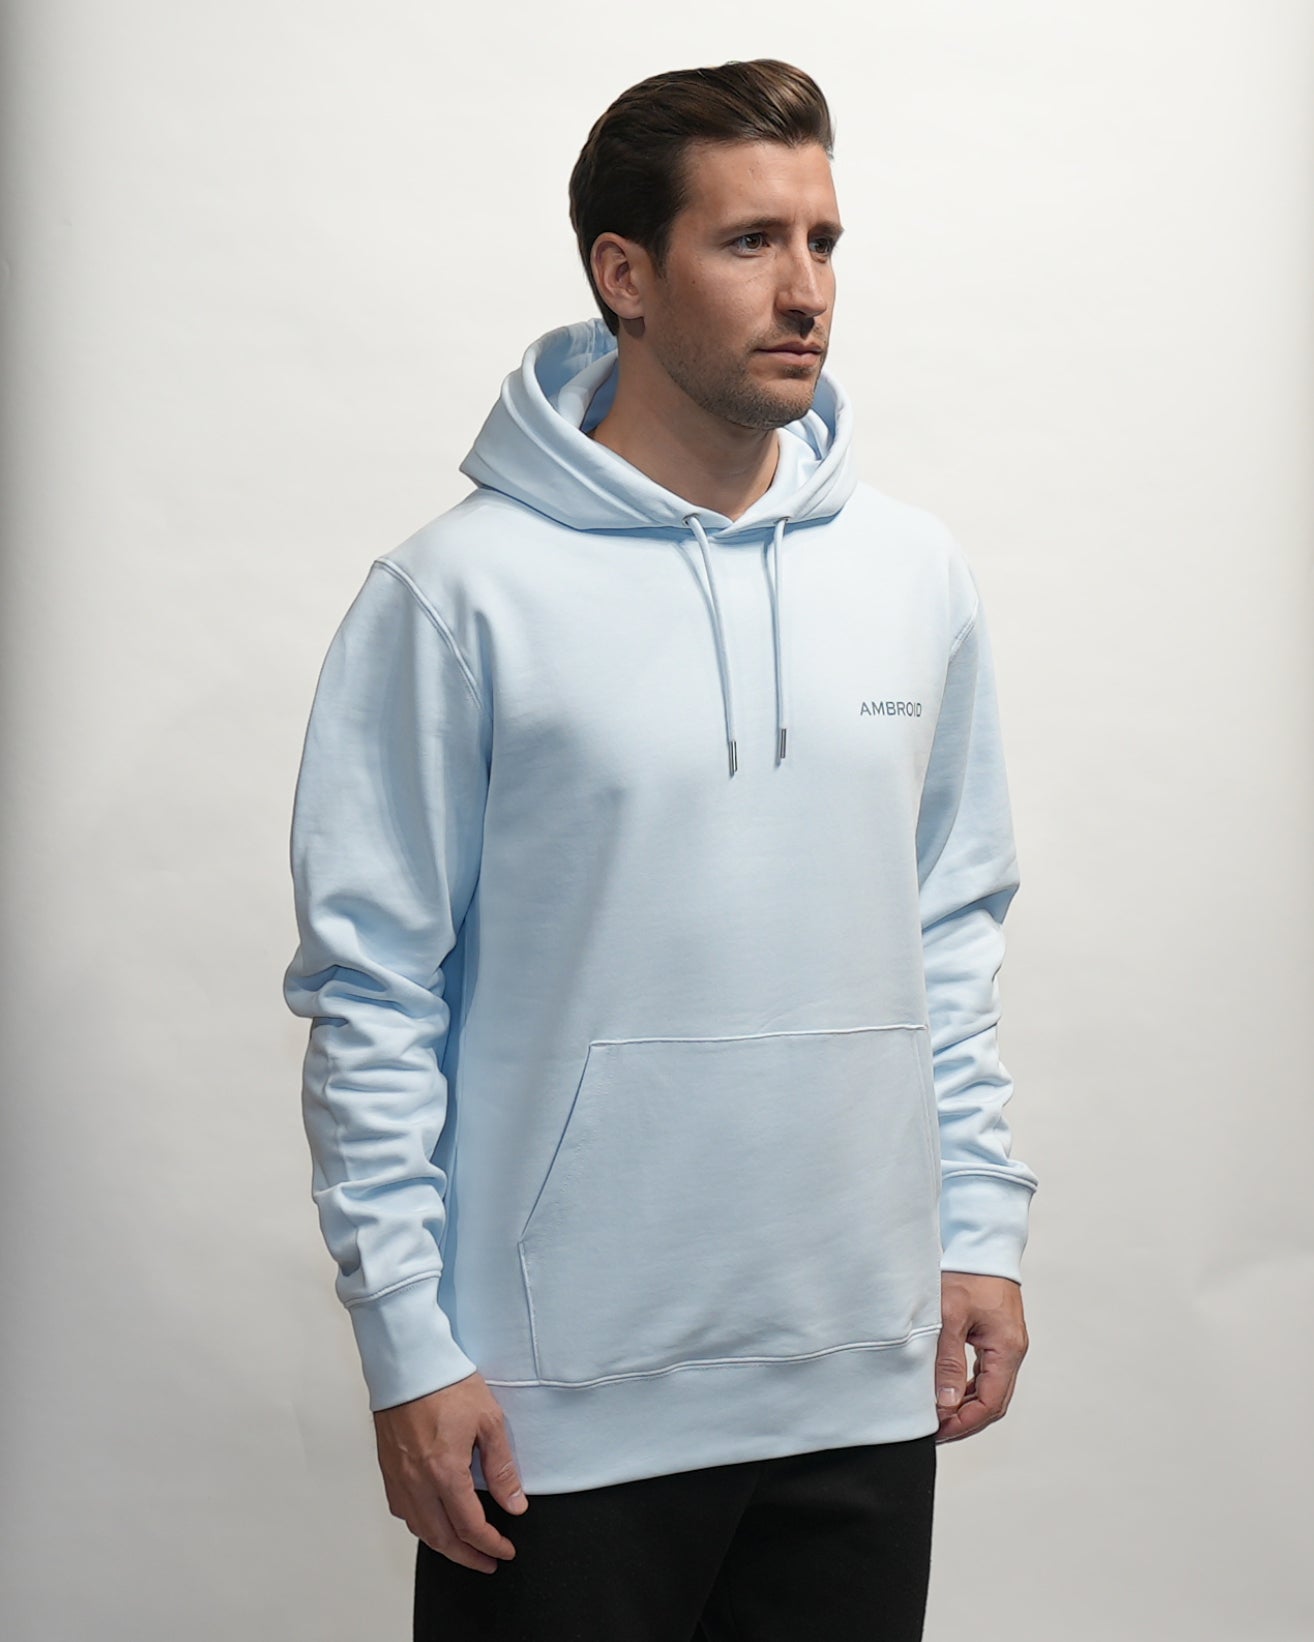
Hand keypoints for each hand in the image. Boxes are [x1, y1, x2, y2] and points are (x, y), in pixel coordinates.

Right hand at [373, 1371, 528, 1572]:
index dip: (491, 1545)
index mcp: (444, 1473)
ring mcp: (399, 1478)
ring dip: (444, 1545)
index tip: (506, 1550)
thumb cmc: (448, 1385)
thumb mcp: (489, 1421)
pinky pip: (402, 1511)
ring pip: (419, 1529)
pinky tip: (433, 1521)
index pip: (470, 1526)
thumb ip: (502, 1467)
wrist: (409, 1364)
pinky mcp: (388, 1469)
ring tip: (464, 1549)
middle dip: (468, 1557)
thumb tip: (515, 1504)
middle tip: (488, 1563)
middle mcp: (417, 1483)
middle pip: (443, 1539)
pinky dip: (420, 1525)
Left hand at [933, 1271, 1028, 1443]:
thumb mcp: (951, 1317)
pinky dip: (968, 1387)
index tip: (939, 1431)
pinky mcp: (997, 1338)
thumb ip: (948, 1361)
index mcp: (1007, 1350)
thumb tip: (945, 1403)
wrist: (982, 1246)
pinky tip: (948, 1391)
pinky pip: (986, 1373)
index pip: (990, 1403)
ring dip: (966, 1406)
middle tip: (936, 1431)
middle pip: (993, 1402)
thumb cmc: (968, 1276)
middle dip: (965, 1421)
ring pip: (990, 1389)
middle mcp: (1012, 1352)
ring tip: (939, 1416)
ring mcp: (1006, 1346)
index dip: (964, 1422)